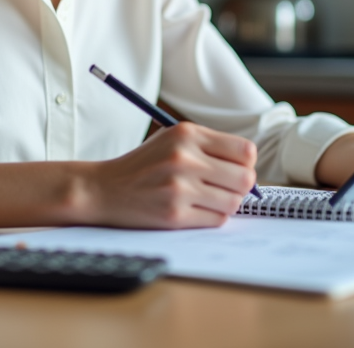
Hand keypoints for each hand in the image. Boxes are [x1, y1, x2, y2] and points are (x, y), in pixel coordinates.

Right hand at [82, 121, 256, 228]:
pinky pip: (217, 220)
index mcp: (187, 134)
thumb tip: (249, 166)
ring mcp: (180, 188)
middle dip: (241, 187)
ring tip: (208, 199)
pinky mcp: (175, 214)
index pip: (245, 150)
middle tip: (226, 188)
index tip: (236, 169)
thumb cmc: (143, 164)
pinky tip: (195, 210)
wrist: (104, 189)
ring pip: (233, 202)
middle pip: (245, 179)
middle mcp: (185, 158)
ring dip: (227, 204)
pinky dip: (212, 217)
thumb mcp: (172, 139)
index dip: (246, 163)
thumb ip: (208, 146)